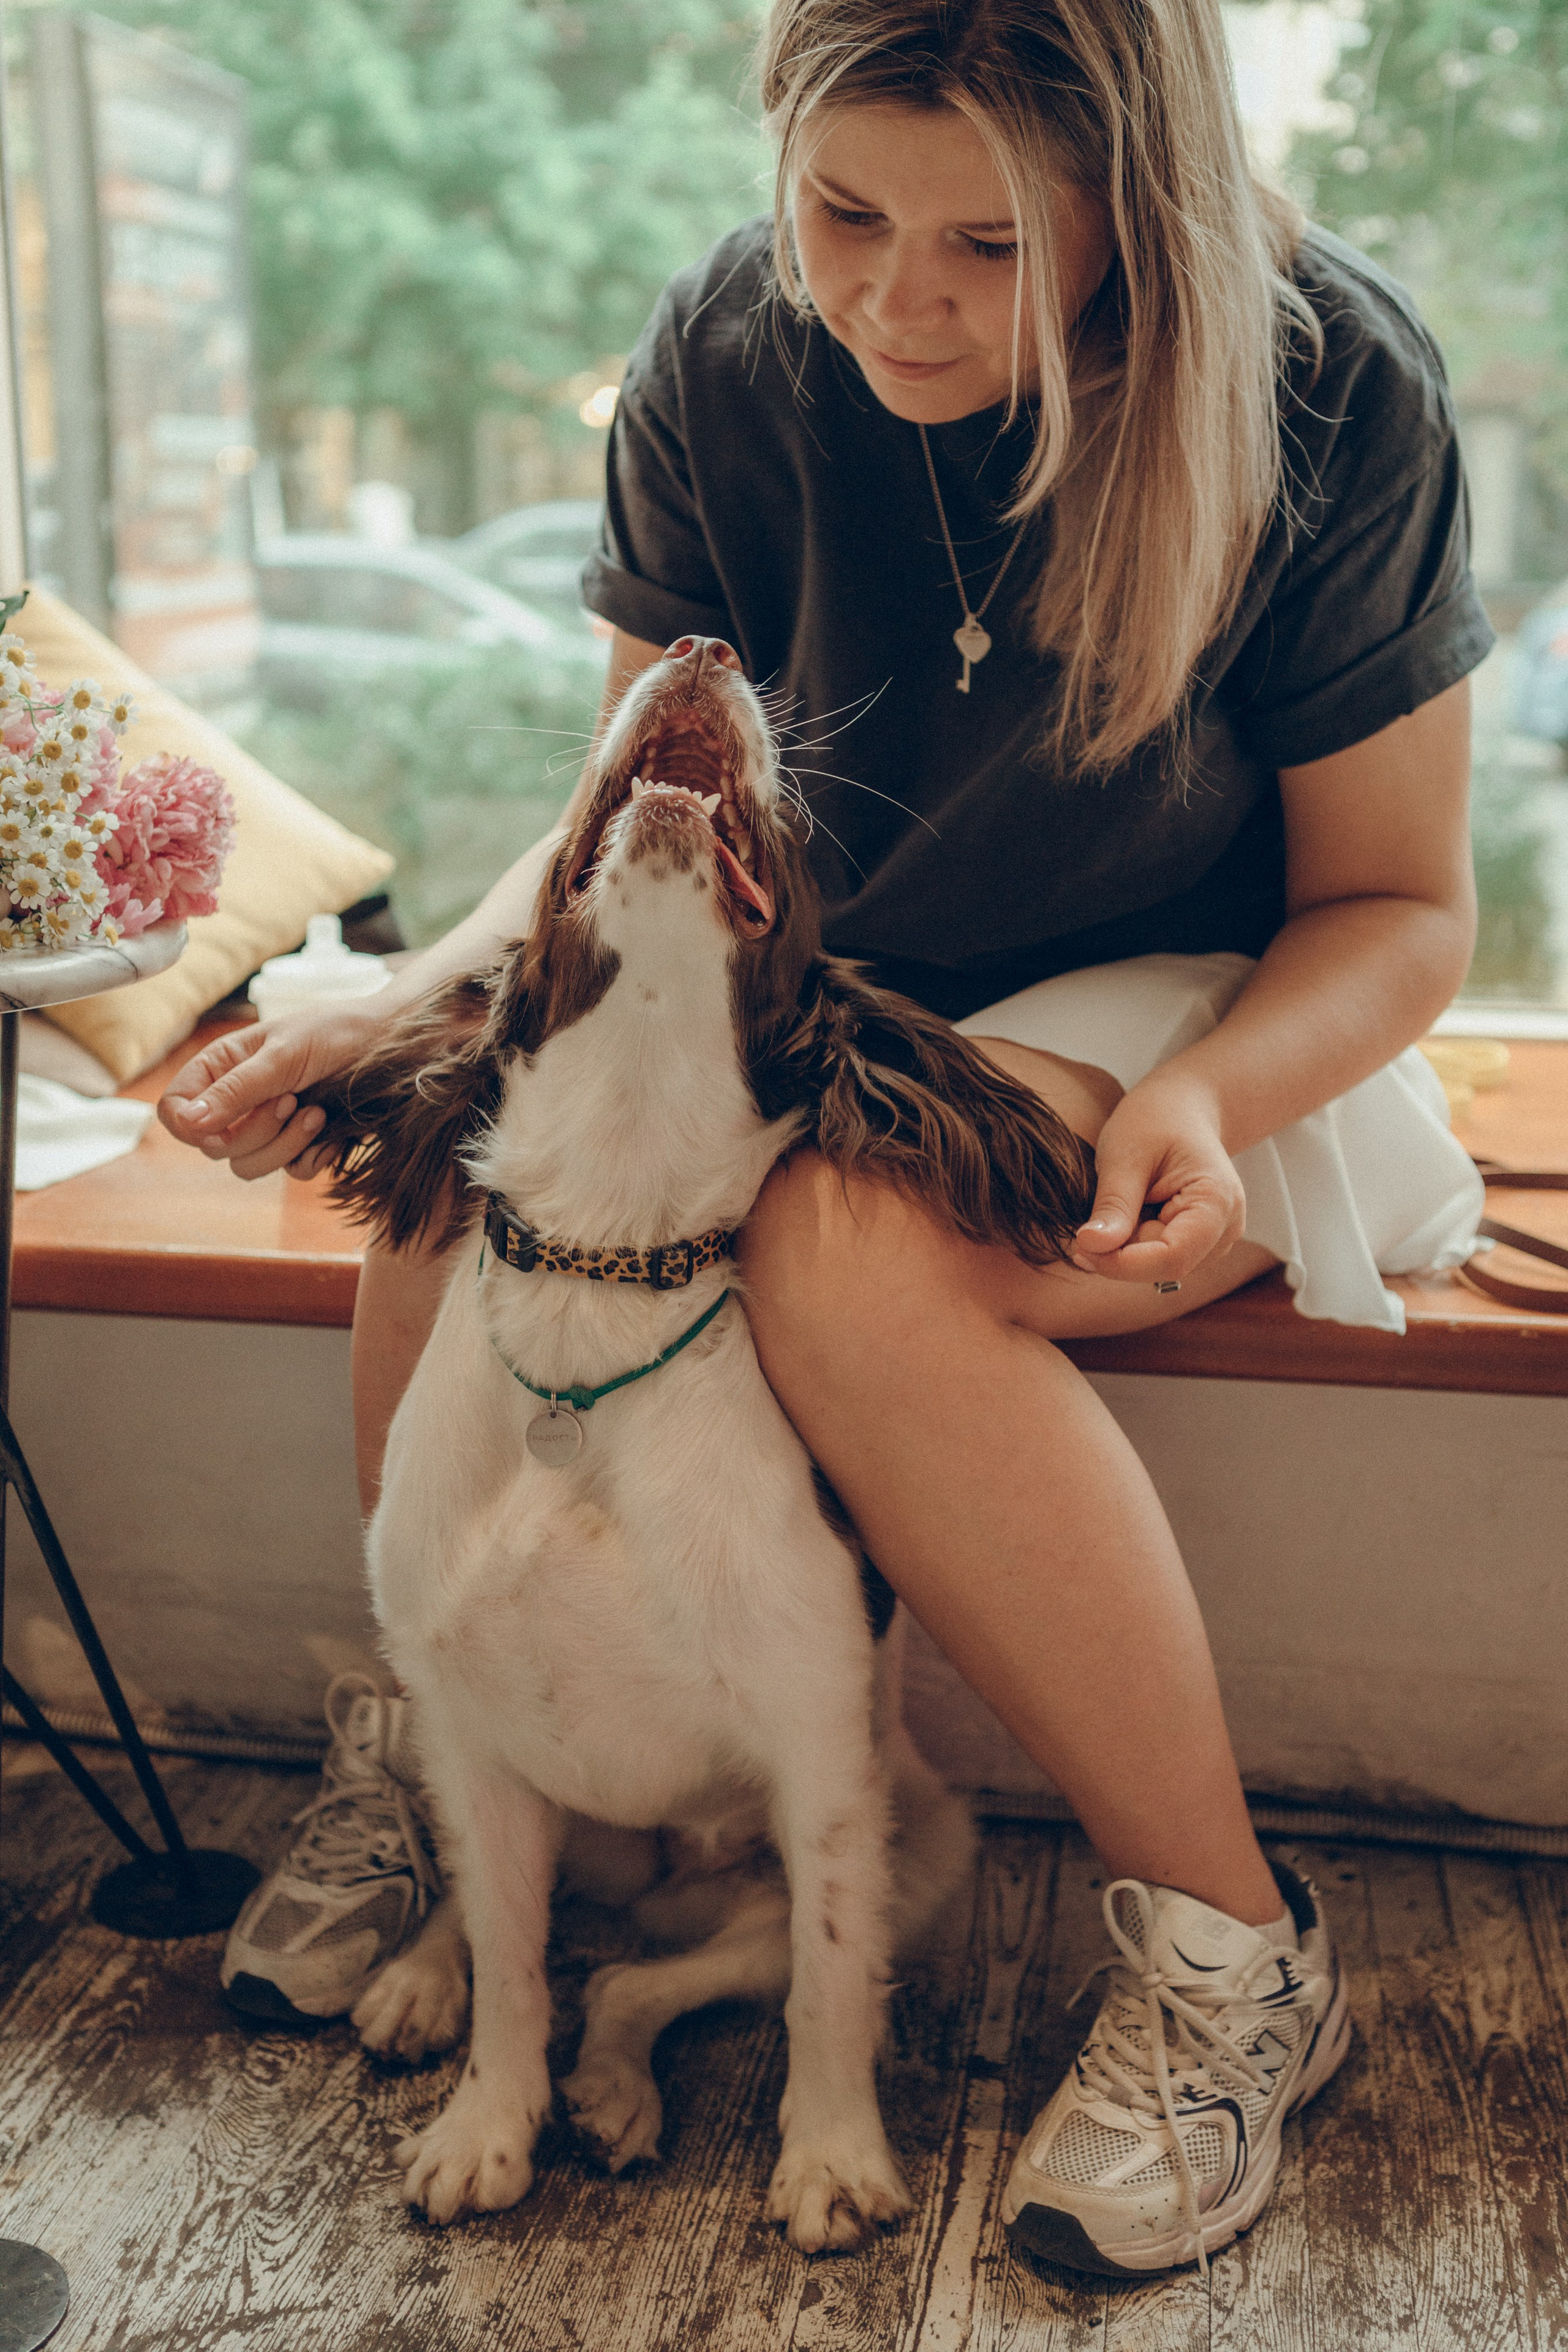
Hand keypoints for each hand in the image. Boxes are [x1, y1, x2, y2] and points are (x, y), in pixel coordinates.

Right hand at [157, 1002, 384, 1181]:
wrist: (390, 1045)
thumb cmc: (334, 1034)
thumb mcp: (282, 1055)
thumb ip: (237, 1089)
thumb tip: (190, 1122)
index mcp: (222, 1069)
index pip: (176, 1110)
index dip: (188, 1126)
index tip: (218, 1126)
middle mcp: (239, 1101)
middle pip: (213, 1146)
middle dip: (254, 1132)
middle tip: (290, 1101)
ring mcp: (269, 1126)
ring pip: (248, 1166)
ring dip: (284, 1146)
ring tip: (316, 1114)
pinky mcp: (301, 1144)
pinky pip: (291, 1172)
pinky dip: (311, 1157)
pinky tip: (330, 1131)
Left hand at [1070, 1074, 1246, 1284]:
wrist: (1182, 1106)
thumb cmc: (1156, 1119)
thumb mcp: (1126, 1154)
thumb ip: (1113, 1205)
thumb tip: (1090, 1248)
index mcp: (1217, 1202)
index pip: (1171, 1258)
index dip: (1121, 1263)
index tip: (1080, 1247)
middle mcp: (1226, 1228)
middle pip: (1164, 1266)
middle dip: (1120, 1252)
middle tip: (1090, 1220)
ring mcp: (1216, 1238)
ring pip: (1158, 1266)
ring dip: (1127, 1246)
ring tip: (1125, 1201)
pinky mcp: (1200, 1243)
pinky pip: (1158, 1257)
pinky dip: (1135, 1242)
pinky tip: (1135, 1210)